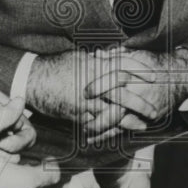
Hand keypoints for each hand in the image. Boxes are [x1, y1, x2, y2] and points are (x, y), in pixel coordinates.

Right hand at [27, 49, 143, 137]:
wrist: (33, 80)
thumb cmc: (56, 65)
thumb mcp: (80, 56)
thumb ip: (99, 59)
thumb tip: (115, 56)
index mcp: (95, 66)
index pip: (124, 67)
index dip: (141, 72)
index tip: (154, 77)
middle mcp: (93, 85)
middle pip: (123, 96)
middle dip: (141, 104)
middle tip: (155, 111)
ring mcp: (85, 102)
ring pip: (113, 115)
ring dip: (129, 122)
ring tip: (143, 126)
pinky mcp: (77, 116)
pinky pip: (97, 125)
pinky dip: (110, 129)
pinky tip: (119, 132)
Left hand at [83, 48, 187, 133]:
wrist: (180, 77)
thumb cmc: (156, 63)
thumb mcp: (137, 56)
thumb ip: (115, 56)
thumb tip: (96, 55)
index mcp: (135, 74)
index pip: (114, 79)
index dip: (98, 85)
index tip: (85, 91)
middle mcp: (139, 92)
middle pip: (115, 103)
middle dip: (97, 111)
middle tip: (81, 115)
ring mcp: (144, 107)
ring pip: (120, 120)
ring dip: (101, 127)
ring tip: (85, 130)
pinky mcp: (147, 119)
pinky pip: (127, 129)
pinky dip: (111, 135)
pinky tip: (97, 139)